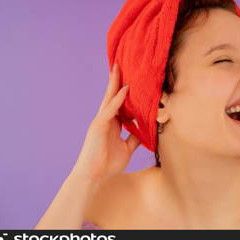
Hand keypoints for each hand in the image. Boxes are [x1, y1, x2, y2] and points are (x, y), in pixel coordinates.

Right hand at [71, 63, 140, 185]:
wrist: (94, 176)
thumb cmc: (108, 164)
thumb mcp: (127, 148)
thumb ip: (134, 136)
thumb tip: (145, 130)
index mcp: (112, 123)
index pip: (120, 103)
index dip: (124, 90)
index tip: (131, 77)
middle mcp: (106, 119)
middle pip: (112, 95)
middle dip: (117, 80)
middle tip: (122, 63)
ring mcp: (101, 121)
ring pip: (109, 98)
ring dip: (115, 82)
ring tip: (119, 67)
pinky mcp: (98, 126)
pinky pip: (110, 109)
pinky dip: (118, 99)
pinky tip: (126, 89)